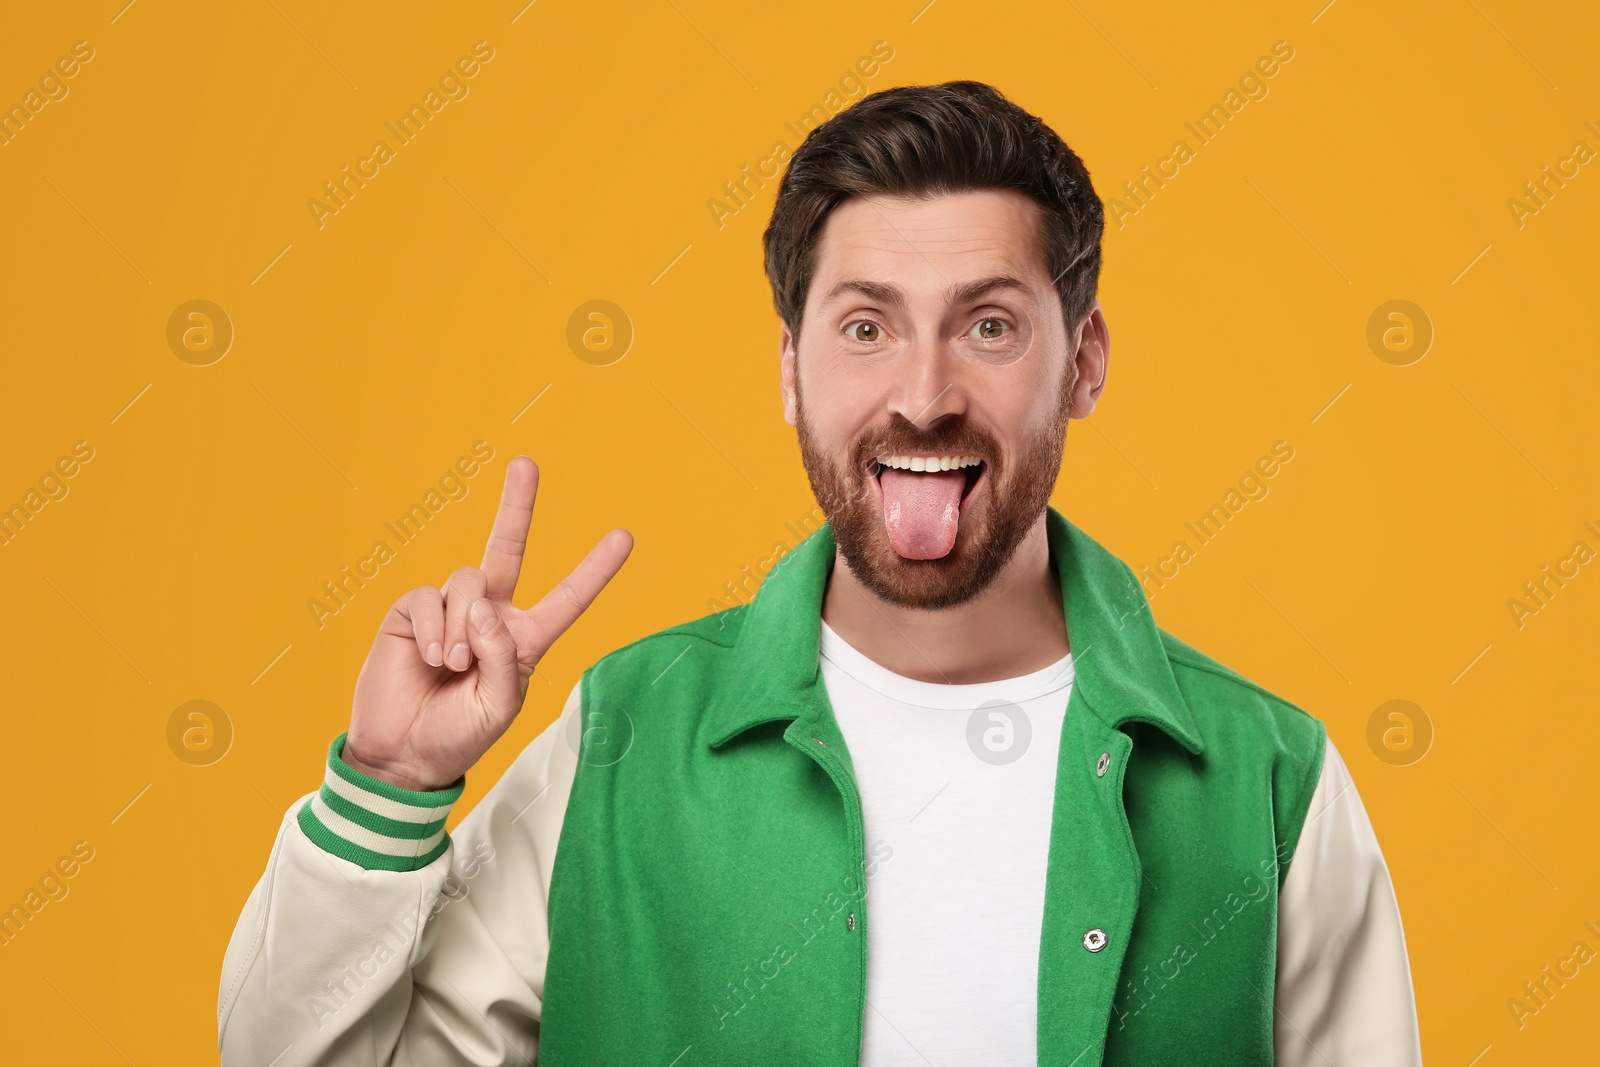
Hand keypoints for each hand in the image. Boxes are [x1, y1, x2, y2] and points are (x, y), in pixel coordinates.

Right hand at [343, 456, 631, 790]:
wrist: (402, 756)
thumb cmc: (459, 736)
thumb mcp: (501, 706)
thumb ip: (505, 657)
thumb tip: (484, 608)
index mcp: (524, 640)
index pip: (567, 598)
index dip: (595, 570)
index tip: (626, 536)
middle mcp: (490, 616)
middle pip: (507, 549)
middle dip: (517, 505)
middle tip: (526, 463)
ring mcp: (449, 611)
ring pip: (468, 582)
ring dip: (460, 627)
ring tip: (451, 665)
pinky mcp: (410, 613)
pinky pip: (427, 597)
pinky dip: (431, 628)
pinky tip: (428, 657)